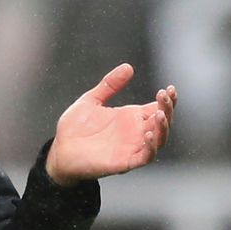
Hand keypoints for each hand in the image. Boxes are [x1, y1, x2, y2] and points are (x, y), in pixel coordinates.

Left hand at [46, 64, 176, 185]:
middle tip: (165, 95)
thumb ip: (109, 85)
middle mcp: (135, 132)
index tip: (170, 88)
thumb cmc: (75, 128)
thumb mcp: (91, 100)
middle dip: (168, 108)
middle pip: (163, 122)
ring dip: (164, 127)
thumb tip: (128, 67)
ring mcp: (132, 147)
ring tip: (160, 113)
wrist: (60, 150)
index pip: (157, 107)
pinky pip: (145, 156)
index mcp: (130, 117)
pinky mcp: (125, 162)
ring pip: (159, 140)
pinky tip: (149, 133)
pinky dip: (151, 146)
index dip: (168, 99)